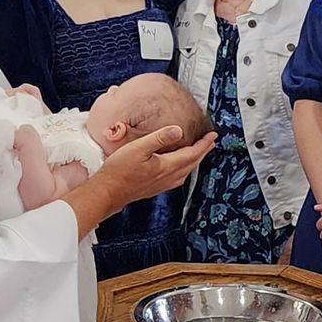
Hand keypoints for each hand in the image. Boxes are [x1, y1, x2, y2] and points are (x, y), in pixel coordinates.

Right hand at [100, 125, 216, 208]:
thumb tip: (178, 130)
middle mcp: (168, 177)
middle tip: (210, 143)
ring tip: (199, 153)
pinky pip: (178, 177)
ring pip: (186, 171)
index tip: (212, 136)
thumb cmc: (120, 170)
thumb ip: (159, 138)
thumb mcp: (139, 148)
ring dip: (194, 161)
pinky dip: (184, 169)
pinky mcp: (156, 188)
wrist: (108, 191)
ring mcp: (162, 184)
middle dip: (203, 152)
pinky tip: (180, 168)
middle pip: (192, 163)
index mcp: (167, 166)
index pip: (192, 154)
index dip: (204, 144)